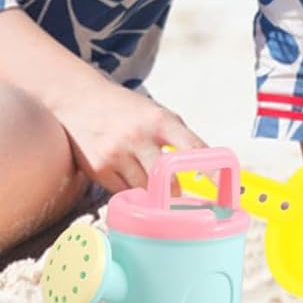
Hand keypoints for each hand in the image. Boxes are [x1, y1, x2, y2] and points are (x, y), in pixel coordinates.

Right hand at [45, 71, 205, 192]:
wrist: (79, 100)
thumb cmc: (125, 108)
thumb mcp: (156, 112)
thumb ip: (178, 136)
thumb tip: (204, 165)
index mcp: (160, 120)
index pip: (193, 148)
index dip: (211, 170)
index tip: (223, 188)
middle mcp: (139, 136)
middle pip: (168, 180)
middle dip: (177, 193)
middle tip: (183, 202)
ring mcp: (117, 154)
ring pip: (146, 190)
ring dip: (153, 196)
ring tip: (155, 192)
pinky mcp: (100, 169)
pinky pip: (124, 193)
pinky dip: (132, 193)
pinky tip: (130, 181)